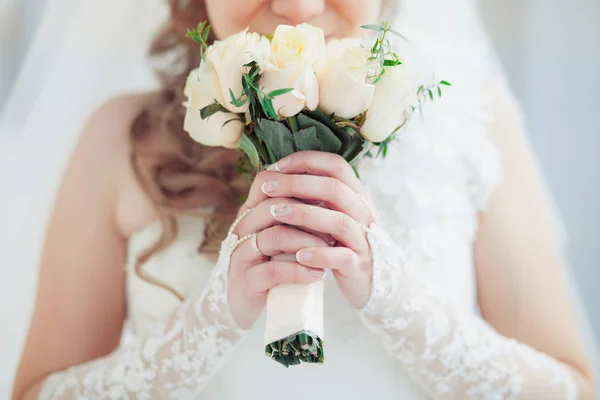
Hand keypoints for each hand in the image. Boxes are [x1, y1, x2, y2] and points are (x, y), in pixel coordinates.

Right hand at [227, 195, 329, 329]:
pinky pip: (273, 270)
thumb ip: (295, 214)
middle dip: (308, 214)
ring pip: (275, 236)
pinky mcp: (245, 281)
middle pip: (273, 207)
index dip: (295, 183)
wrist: (247, 306)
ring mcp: (241, 254)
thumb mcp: (282, 235)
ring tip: (329, 249)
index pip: (265, 182)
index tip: (324, 196)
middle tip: (333, 225)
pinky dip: (299, 271)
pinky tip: (317, 274)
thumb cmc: (272, 264)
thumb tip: (330, 191)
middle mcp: (242, 228)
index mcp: (250, 212)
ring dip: (307, 242)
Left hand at [243, 151, 375, 308]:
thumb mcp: (333, 213)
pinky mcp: (360, 265)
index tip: (278, 166)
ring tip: (276, 214)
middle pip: (334, 188)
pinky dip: (319, 254)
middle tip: (267, 188)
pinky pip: (342, 257)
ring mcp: (363, 239)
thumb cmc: (343, 242)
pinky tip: (298, 255)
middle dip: (297, 184)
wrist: (373, 279)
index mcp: (356, 195)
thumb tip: (279, 174)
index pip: (336, 166)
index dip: (307, 161)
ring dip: (305, 215)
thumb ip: (316, 195)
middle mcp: (363, 213)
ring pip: (339, 221)